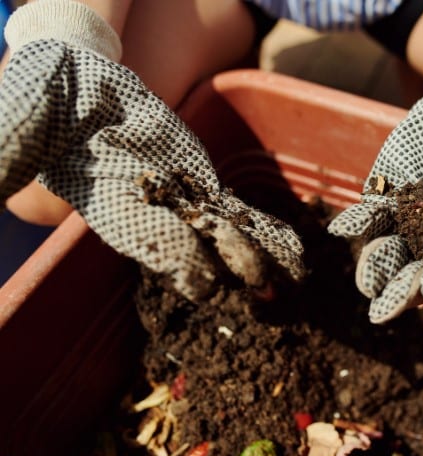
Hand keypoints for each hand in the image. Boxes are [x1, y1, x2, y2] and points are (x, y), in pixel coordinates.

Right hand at [0, 1, 303, 300]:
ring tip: (292, 277)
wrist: (84, 101)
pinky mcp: (207, 190)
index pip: (159, 250)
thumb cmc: (56, 116)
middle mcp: (159, 222)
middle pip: (206, 253)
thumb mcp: (26, 132)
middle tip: (266, 290)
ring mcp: (187, 209)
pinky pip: (242, 216)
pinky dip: (270, 234)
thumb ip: (12, 157)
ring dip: (261, 259)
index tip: (207, 280)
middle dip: (235, 272)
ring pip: (231, 240)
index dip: (185, 265)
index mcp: (122, 218)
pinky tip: (297, 252)